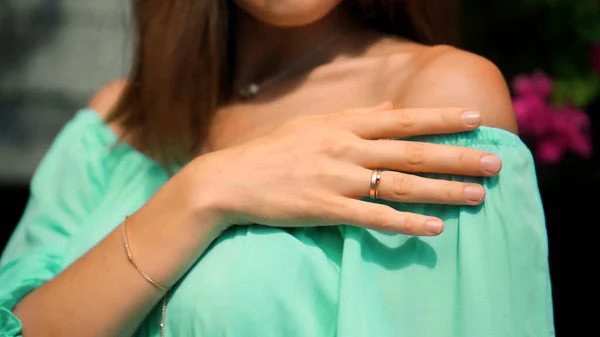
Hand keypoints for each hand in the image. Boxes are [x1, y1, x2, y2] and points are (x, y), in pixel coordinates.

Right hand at [189, 103, 501, 235]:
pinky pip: (375, 217)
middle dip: (457, 156)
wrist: (230, 180)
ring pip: (401, 184)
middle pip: (412, 152)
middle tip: (495, 162)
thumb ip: (352, 117)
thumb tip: (389, 110)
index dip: (441, 118)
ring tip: (478, 196)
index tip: (475, 118)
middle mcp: (346, 149)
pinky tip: (435, 229)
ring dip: (443, 190)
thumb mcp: (311, 124)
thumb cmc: (271, 151)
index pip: (402, 120)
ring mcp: (338, 179)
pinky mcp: (327, 209)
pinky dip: (407, 222)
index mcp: (343, 125)